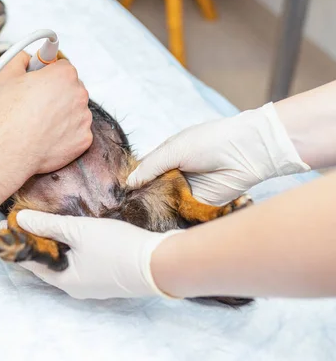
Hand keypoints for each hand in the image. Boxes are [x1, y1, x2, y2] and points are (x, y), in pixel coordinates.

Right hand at [0, 52, 92, 174]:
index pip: (62, 67)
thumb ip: (19, 59)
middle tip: (34, 105)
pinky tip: (46, 137)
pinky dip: (64, 135)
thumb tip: (25, 58)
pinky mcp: (84, 140)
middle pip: (70, 89)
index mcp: (64, 75)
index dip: (47, 75)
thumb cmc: (6, 116)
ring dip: (61, 115)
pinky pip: (76, 133)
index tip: (38, 82)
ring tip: (37, 123)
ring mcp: (84, 119)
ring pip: (74, 111)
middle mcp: (79, 94)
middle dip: (56, 94)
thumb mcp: (5, 75)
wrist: (8, 151)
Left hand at [14, 210, 181, 299]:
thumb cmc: (118, 248)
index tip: (6, 227)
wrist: (160, 261)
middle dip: (37, 241)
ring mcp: (93, 283)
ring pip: (66, 261)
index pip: (31, 262)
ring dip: (55, 243)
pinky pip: (81, 261)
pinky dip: (72, 246)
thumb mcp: (79, 231)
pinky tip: (73, 231)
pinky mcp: (107, 275)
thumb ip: (48, 225)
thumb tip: (19, 220)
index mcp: (65, 281)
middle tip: (25, 221)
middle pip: (48, 262)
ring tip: (45, 222)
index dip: (19, 244)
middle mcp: (77, 286)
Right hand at [127, 103, 309, 204]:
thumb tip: (129, 183)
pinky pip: (182, 213)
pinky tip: (158, 223)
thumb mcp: (174, 149)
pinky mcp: (199, 205)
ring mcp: (186, 191)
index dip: (132, 182)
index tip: (118, 194)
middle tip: (126, 210)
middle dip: (141, 199)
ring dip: (155, 210)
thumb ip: (151, 166)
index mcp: (166, 157)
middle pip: (151, 191)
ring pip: (164, 204)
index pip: (143, 172)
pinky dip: (172, 218)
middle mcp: (174, 175)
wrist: (247, 152)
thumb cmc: (210, 142)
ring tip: (138, 219)